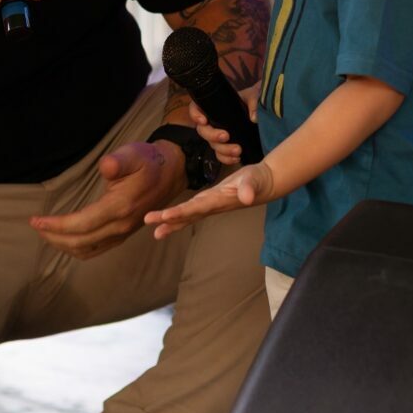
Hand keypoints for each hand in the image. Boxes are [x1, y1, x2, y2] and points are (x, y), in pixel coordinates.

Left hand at [30, 139, 184, 259]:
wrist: (171, 173)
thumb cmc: (149, 162)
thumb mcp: (134, 154)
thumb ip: (118, 161)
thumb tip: (105, 167)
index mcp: (120, 207)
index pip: (82, 224)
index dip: (57, 225)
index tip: (36, 220)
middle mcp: (121, 225)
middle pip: (81, 242)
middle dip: (54, 236)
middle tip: (35, 225)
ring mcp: (123, 233)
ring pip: (87, 250)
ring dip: (63, 244)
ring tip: (46, 232)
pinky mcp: (123, 234)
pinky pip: (96, 249)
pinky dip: (76, 248)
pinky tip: (65, 238)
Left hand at [145, 160, 274, 237]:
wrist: (265, 184)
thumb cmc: (259, 180)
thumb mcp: (256, 181)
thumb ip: (250, 187)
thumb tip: (247, 197)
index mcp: (219, 200)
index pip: (197, 208)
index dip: (181, 212)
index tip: (165, 216)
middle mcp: (212, 205)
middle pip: (187, 214)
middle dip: (168, 220)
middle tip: (148, 222)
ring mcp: (211, 205)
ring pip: (187, 215)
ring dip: (170, 222)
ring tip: (154, 231)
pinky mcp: (210, 201)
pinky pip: (191, 211)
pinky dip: (178, 216)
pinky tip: (167, 220)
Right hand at [188, 81, 260, 165]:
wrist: (266, 113)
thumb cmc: (257, 100)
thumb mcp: (256, 95)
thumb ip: (254, 101)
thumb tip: (253, 117)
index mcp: (216, 106)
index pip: (196, 108)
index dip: (195, 114)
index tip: (203, 120)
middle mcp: (215, 121)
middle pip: (203, 130)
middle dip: (212, 135)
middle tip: (226, 136)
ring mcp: (221, 135)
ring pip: (213, 145)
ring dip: (223, 150)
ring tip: (238, 150)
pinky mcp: (228, 146)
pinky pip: (221, 156)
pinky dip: (227, 159)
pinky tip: (237, 158)